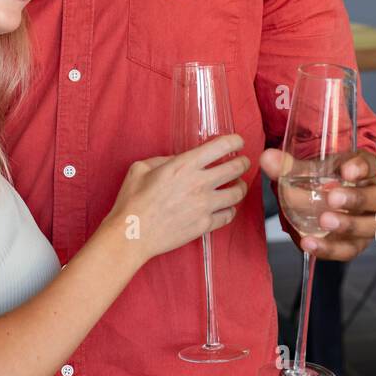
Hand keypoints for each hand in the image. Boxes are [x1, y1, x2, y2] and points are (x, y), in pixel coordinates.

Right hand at [110, 134, 249, 259]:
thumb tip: (177, 160)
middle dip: (243, 162)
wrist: (132, 234)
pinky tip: (226, 207)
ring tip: (237, 185)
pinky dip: (230, 209)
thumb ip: (163, 159)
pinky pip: (229, 215)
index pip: (221, 146)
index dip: (235, 141)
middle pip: (236, 169)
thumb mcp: (140, 168)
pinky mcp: (205, 225)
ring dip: (240, 186)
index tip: (238, 141)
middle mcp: (199, 183)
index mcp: (184, 165)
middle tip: (242, 162)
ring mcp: (205, 206)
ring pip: (238, 193)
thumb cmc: (133, 201)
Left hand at [260, 148, 375, 262]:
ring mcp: (367, 222)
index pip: (371, 164)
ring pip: (369, 226)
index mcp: (364, 171)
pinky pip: (347, 249)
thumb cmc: (319, 182)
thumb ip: (287, 166)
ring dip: (347, 225)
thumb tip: (268, 159)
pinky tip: (310, 243)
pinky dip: (329, 248)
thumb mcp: (305, 171)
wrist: (316, 204)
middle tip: (332, 198)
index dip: (362, 167)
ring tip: (324, 221)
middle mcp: (372, 196)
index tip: (347, 170)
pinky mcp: (355, 244)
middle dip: (356, 198)